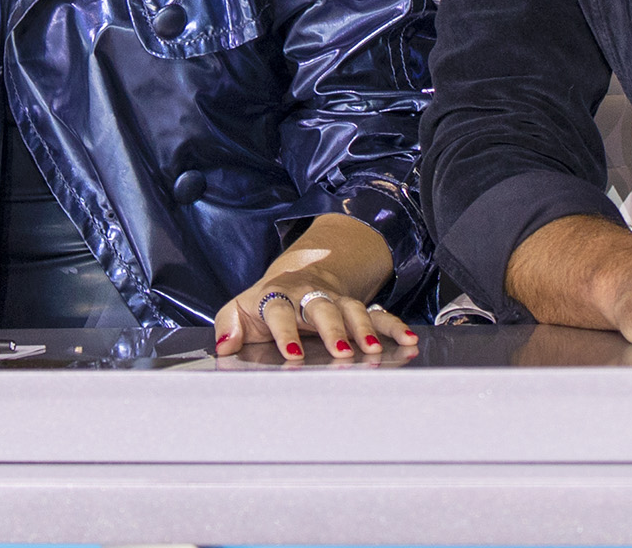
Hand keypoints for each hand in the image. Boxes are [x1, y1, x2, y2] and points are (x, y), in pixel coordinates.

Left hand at [213, 214, 416, 364]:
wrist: (295, 279)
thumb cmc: (264, 305)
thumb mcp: (239, 310)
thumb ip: (228, 326)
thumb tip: (224, 347)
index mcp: (277, 297)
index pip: (279, 311)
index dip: (285, 331)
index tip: (290, 353)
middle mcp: (309, 295)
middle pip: (322, 307)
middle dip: (332, 330)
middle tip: (340, 352)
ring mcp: (336, 301)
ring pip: (353, 309)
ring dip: (364, 329)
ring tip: (372, 349)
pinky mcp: (356, 308)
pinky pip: (379, 315)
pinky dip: (395, 327)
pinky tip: (408, 340)